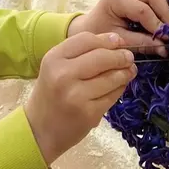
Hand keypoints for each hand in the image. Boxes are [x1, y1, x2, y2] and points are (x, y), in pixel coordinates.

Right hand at [24, 32, 136, 164]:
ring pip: (111, 77)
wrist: (39, 129)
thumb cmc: (51, 93)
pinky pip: (112, 96)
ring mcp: (76, 95)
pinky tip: (120, 86)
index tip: (119, 42)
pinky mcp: (88, 113)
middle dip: (120, 56)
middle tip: (129, 58)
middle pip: (102, 56)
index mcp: (53, 59)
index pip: (86, 39)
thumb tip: (116, 40)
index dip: (107, 39)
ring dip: (125, 73)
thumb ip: (81, 53)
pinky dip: (120, 89)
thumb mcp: (56, 67)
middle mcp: (63, 75)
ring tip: (129, 71)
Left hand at [67, 0, 168, 55]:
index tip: (168, 40)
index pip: (143, 10)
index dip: (158, 26)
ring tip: (164, 22)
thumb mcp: (121, 41)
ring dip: (164, 3)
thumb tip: (166, 48)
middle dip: (165, 13)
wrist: (91, 25)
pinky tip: (159, 13)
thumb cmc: (101, 34)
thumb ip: (143, 43)